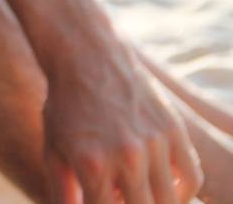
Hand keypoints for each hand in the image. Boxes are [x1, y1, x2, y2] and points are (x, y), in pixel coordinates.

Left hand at [42, 37, 201, 203]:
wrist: (86, 56)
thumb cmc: (65, 106)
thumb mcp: (53, 149)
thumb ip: (62, 194)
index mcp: (91, 165)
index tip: (102, 200)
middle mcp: (127, 157)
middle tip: (118, 195)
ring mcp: (155, 144)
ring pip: (170, 203)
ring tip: (136, 194)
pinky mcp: (174, 130)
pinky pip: (193, 179)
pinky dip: (181, 192)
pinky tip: (159, 187)